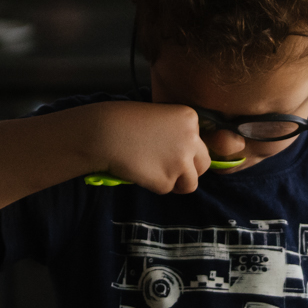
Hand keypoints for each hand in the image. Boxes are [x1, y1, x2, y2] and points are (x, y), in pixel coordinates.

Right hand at [84, 101, 207, 193]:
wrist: (105, 134)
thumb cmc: (124, 122)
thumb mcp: (159, 117)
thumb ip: (177, 133)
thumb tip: (186, 157)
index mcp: (190, 118)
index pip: (200, 143)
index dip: (185, 150)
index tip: (167, 149)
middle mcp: (192, 139)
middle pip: (203, 164)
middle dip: (189, 170)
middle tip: (170, 169)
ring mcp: (181, 161)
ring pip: (191, 184)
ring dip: (176, 182)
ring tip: (155, 173)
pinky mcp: (167, 181)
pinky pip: (167, 189)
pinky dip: (155, 185)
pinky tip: (141, 171)